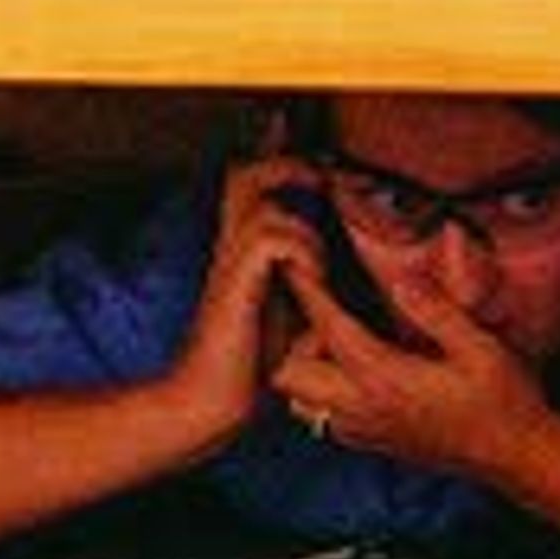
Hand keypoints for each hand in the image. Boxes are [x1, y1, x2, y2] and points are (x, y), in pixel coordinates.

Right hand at [177, 151, 326, 439]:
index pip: (248, 187)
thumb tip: (351, 289)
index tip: (308, 154)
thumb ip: (315, 297)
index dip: (274, 159)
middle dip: (283, 166)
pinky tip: (309, 286)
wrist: (207, 404)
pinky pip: (272, 239)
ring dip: (304, 232)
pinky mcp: (234, 285)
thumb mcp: (295, 324)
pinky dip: (301, 255)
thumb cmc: (249, 371)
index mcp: (243, 255)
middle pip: (243, 176)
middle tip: (318, 180)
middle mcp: (231, 251)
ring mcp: (229, 266)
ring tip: (317, 270)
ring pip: (264, 206)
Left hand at [269, 269, 542, 480]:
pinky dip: (324, 393)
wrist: (517, 457)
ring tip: (342, 346)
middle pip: (291, 374)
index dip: (309, 294)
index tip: (295, 267)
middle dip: (300, 339)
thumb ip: (435, 312)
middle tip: (334, 317)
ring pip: (300, 402)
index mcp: (386, 380)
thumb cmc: (503, 402)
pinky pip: (323, 419)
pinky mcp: (372, 443)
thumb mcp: (480, 347)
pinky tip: (358, 373)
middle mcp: (364, 409)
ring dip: (308, 370)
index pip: (330, 330)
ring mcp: (364, 431)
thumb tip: (401, 282)